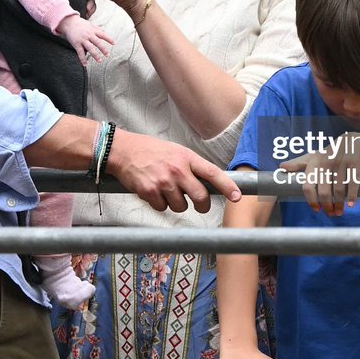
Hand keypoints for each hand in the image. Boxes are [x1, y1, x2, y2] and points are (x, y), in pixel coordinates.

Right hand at [56, 14, 113, 64]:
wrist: (69, 23)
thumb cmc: (80, 24)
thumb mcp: (90, 25)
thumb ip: (97, 28)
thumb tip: (104, 29)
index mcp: (93, 31)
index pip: (102, 35)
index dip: (108, 39)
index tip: (114, 43)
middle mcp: (89, 35)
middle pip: (97, 42)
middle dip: (103, 49)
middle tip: (107, 55)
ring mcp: (82, 40)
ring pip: (90, 48)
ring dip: (95, 55)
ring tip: (100, 61)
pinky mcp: (76, 44)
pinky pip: (80, 52)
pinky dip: (82, 59)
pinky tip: (85, 64)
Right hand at [106, 128, 240, 212]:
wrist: (122, 150)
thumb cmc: (149, 150)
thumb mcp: (174, 151)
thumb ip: (190, 166)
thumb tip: (206, 184)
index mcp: (186, 157)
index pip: (212, 173)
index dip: (227, 186)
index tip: (237, 196)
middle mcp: (177, 169)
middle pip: (200, 197)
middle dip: (202, 205)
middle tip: (199, 205)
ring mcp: (163, 182)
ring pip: (181, 206)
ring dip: (176, 203)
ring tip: (166, 190)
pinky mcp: (150, 192)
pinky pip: (162, 208)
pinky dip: (159, 204)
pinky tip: (153, 191)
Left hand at [280, 133, 359, 214]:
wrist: (354, 142)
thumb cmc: (330, 154)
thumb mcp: (313, 157)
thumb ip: (298, 164)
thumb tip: (281, 167)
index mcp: (314, 163)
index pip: (308, 186)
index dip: (311, 200)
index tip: (316, 209)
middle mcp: (326, 163)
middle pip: (324, 192)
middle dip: (327, 206)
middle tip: (330, 213)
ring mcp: (340, 163)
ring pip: (339, 191)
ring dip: (339, 204)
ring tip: (339, 212)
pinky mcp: (354, 163)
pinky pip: (352, 184)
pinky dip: (352, 196)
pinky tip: (351, 204)